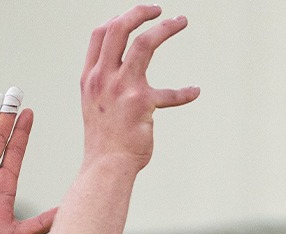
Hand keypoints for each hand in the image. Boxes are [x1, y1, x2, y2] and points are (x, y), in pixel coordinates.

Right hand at [78, 5, 199, 170]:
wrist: (106, 166)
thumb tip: (121, 65)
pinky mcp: (142, 105)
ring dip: (165, 28)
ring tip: (180, 21)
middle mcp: (103, 78)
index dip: (119, 18)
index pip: (100, 34)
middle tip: (158, 8)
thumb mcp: (95, 103)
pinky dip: (185, 92)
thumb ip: (105, 82)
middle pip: (119, 29)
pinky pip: (170, 94)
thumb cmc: (104, 138)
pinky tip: (194, 91)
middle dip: (140, 12)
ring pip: (143, 44)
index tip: (136, 15)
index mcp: (91, 77)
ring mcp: (121, 89)